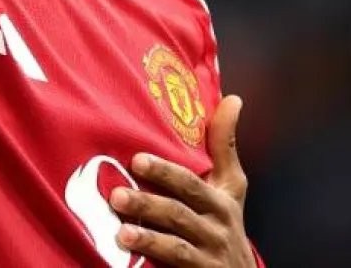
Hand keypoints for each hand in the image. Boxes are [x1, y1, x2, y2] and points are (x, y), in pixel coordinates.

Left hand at [110, 96, 257, 266]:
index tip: (137, 158)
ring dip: (147, 229)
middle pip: (180, 209)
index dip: (166, 171)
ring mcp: (210, 251)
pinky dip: (153, 252)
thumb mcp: (231, 185)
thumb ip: (224, 144)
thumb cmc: (225, 221)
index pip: (193, 181)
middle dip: (148, 202)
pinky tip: (128, 247)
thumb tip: (233, 98)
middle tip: (117, 193)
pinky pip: (176, 261)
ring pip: (176, 238)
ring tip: (119, 225)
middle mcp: (218, 223)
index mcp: (222, 197)